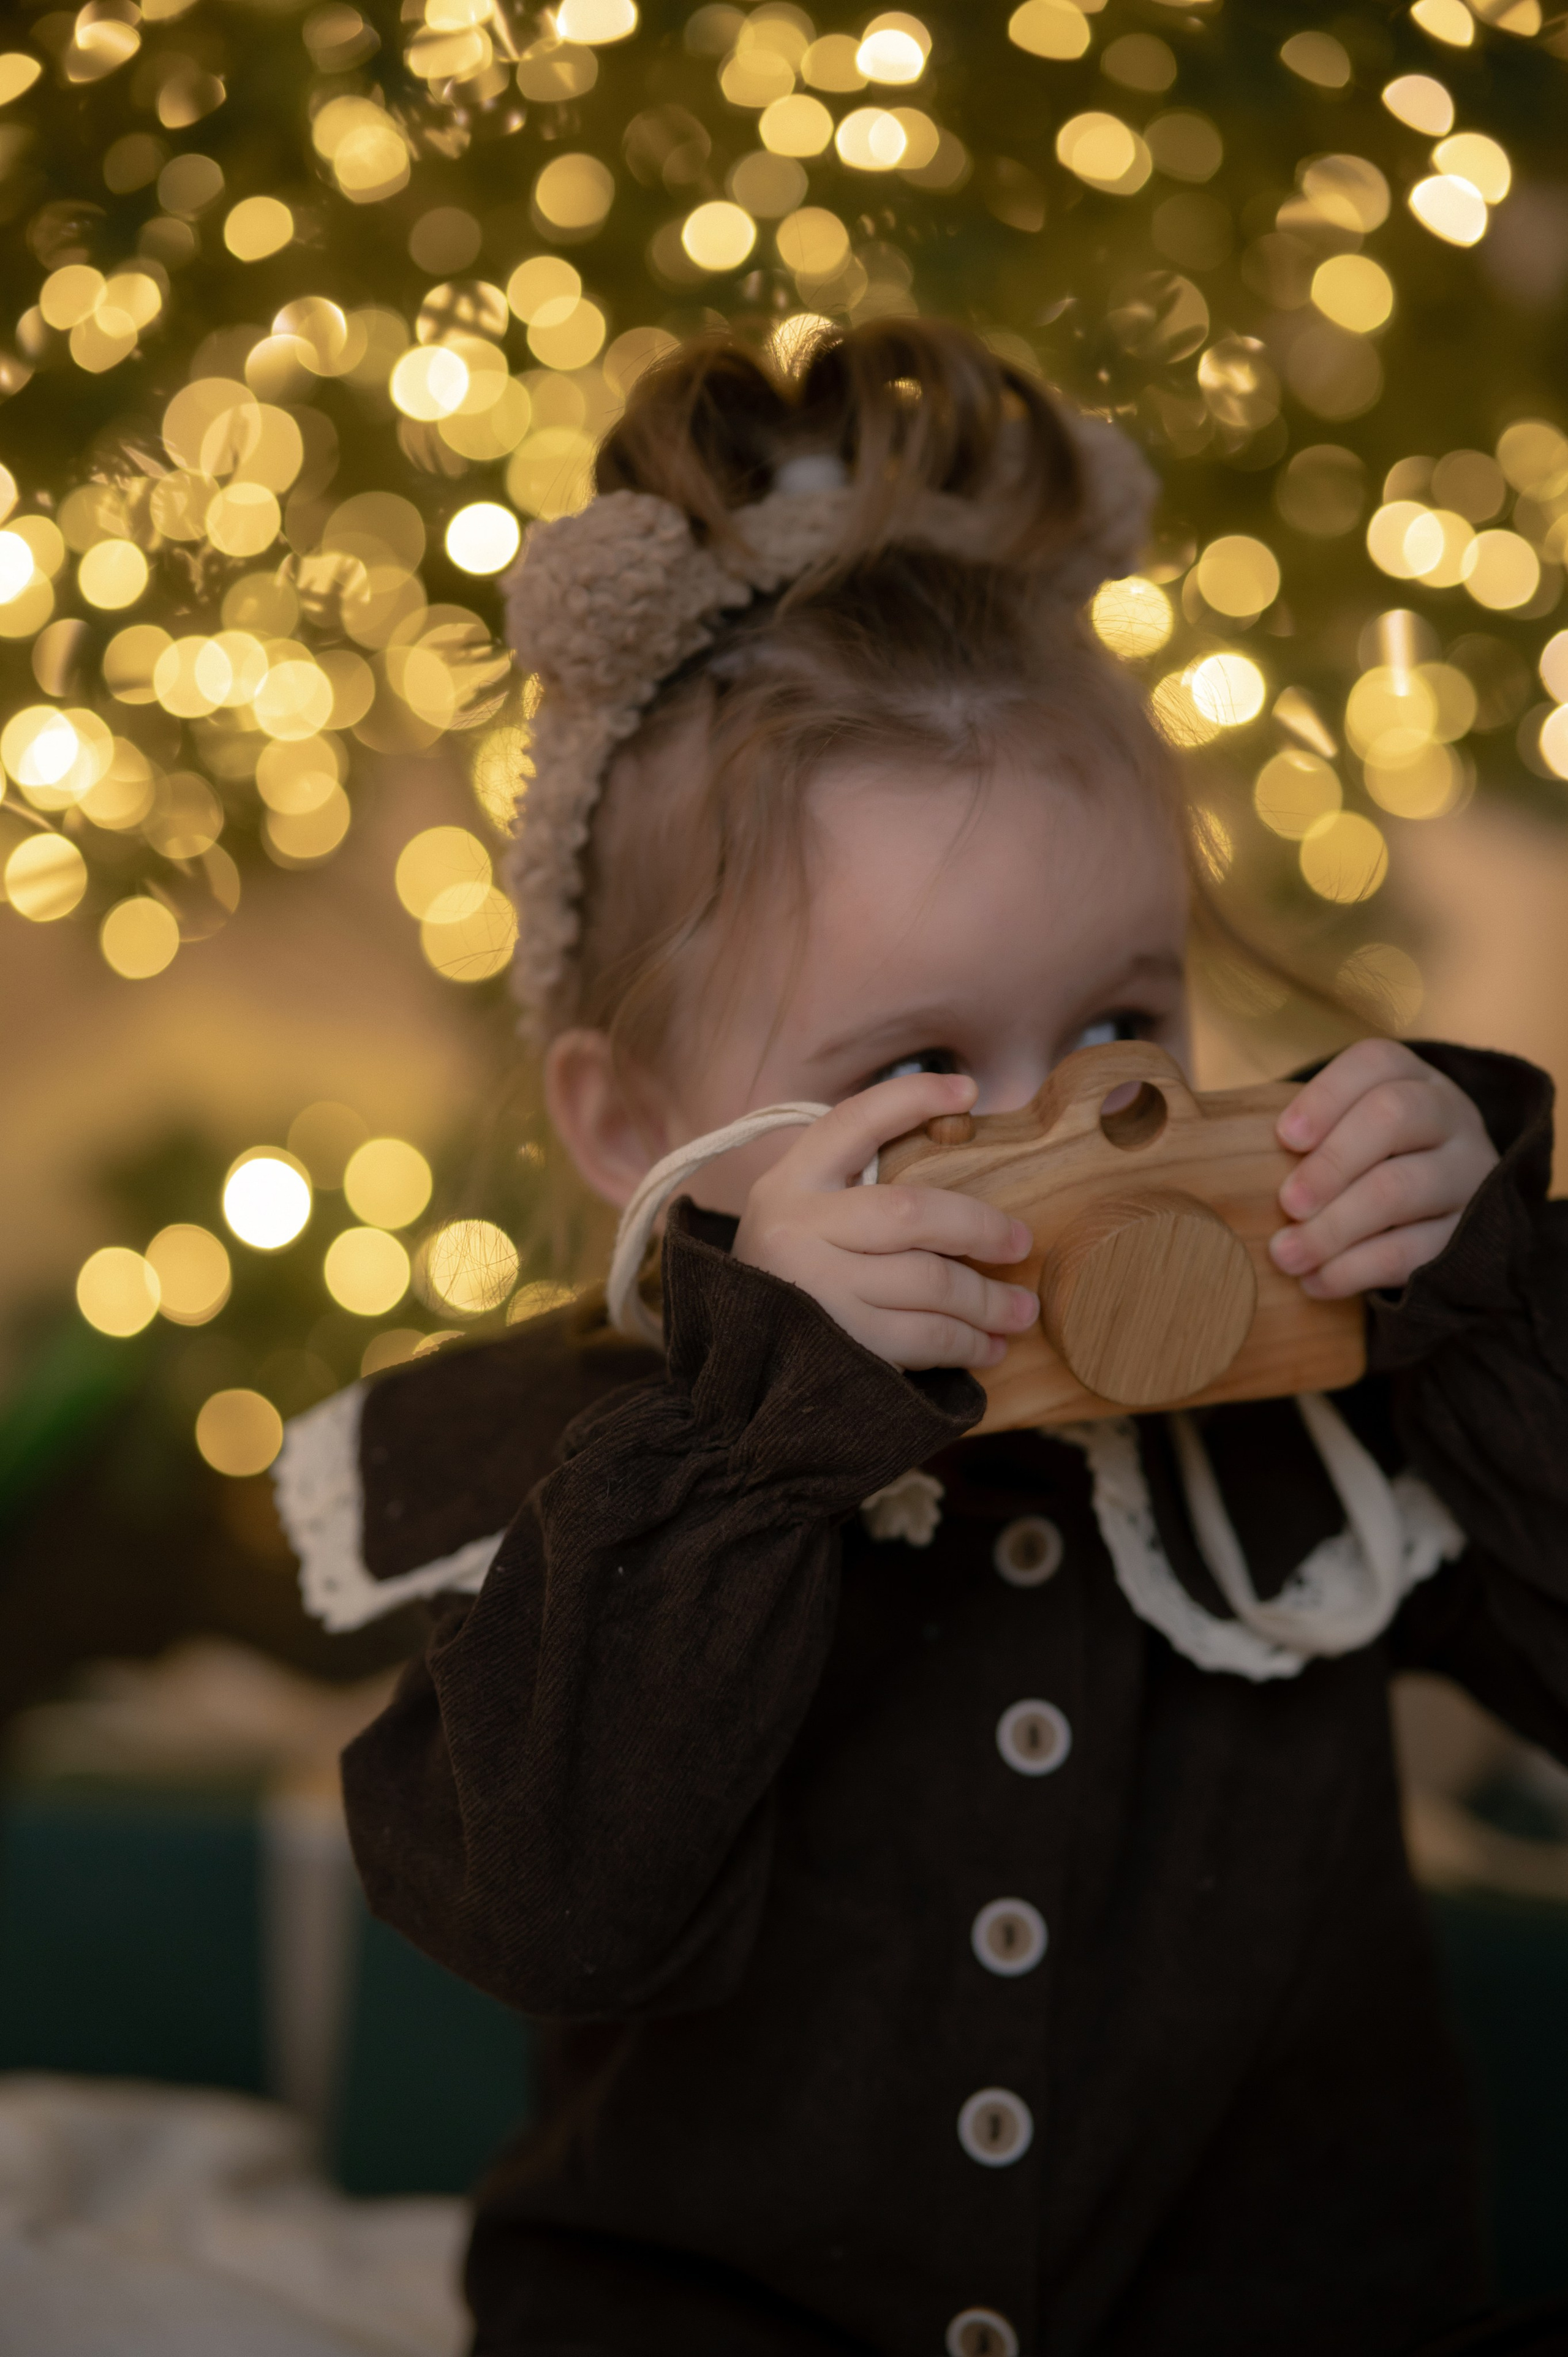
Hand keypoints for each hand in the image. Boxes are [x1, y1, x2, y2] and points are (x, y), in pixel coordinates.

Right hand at [732, 1072, 1038, 1369]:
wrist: (736, 1358)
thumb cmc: (790, 1277)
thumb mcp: (804, 1216)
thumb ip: (858, 1187)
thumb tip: (955, 1143)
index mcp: (790, 1182)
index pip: (855, 1121)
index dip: (912, 1098)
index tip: (967, 1091)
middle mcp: (795, 1228)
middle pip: (911, 1213)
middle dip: (980, 1228)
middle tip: (1021, 1243)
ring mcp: (813, 1289)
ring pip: (928, 1283)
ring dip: (987, 1300)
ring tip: (1022, 1310)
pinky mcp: (835, 1344)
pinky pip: (921, 1338)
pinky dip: (966, 1343)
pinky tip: (990, 1346)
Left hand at [1268, 1039, 1497, 1298]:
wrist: (1438, 1212)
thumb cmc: (1363, 1162)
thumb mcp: (1342, 1129)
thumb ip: (1297, 1130)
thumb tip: (1194, 1131)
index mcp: (1410, 1078)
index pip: (1376, 1063)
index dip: (1326, 1097)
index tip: (1285, 1137)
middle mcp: (1448, 1116)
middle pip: (1394, 1116)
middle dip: (1330, 1162)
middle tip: (1288, 1204)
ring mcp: (1466, 1173)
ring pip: (1404, 1188)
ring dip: (1334, 1227)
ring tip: (1286, 1255)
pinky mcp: (1468, 1234)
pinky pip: (1416, 1251)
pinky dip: (1357, 1269)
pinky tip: (1316, 1282)